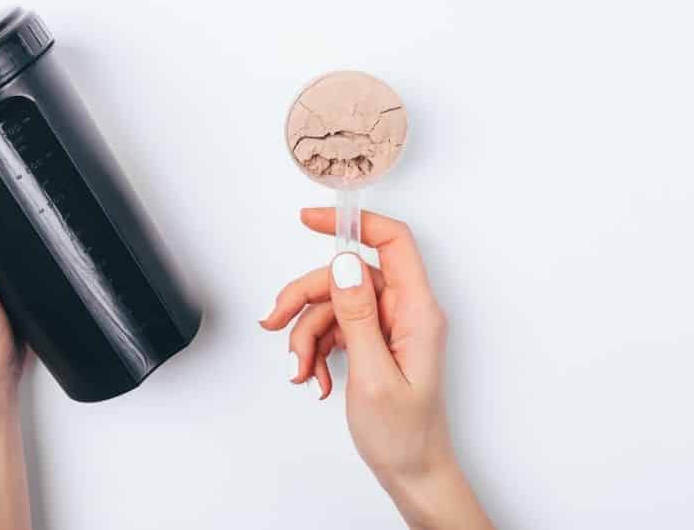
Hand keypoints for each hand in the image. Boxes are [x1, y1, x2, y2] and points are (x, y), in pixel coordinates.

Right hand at [261, 209, 491, 529]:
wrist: (413, 473)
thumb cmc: (405, 435)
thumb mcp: (374, 374)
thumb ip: (358, 316)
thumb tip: (344, 265)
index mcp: (418, 311)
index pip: (393, 242)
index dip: (353, 223)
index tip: (311, 220)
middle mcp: (405, 312)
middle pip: (345, 277)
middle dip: (305, 300)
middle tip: (276, 323)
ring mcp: (389, 327)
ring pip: (333, 305)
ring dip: (306, 334)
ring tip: (301, 369)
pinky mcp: (374, 343)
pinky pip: (334, 328)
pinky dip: (315, 350)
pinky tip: (314, 376)